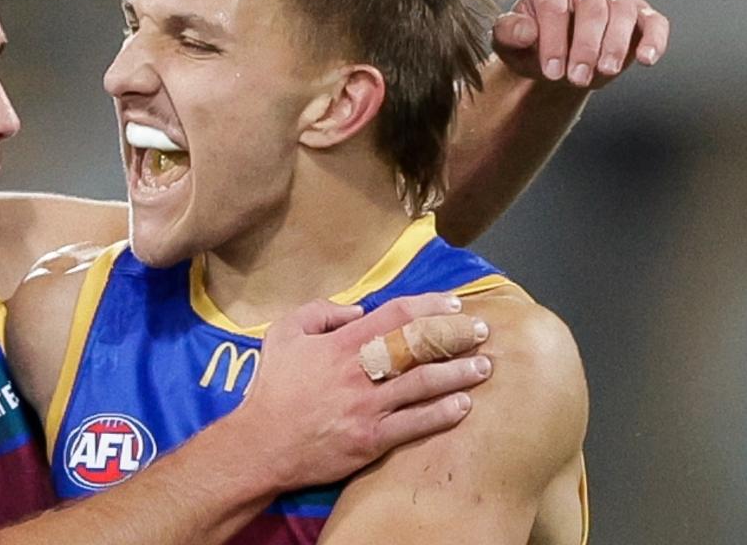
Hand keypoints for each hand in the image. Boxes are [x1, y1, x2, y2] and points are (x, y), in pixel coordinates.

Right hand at [236, 293, 490, 490]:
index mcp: (341, 343)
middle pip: (419, 347)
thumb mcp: (283, 333)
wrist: (262, 443)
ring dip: (459, 374)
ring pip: (424, 385)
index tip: (455, 303)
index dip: (430, 305)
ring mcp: (368, 406)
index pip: (396, 315)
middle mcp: (360, 371)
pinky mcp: (372, 439)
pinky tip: (464, 406)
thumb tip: (358, 309)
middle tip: (482, 332)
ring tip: (484, 367)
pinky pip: (415, 424)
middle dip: (455, 336)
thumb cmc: (272, 387)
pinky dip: (442, 414)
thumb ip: (319, 312)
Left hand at [492, 0, 669, 87]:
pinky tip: (646, 59)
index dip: (553, 40)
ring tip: (604, 71)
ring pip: (622, 10)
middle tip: (576, 78)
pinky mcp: (640, 15)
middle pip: (591, 6)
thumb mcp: (507, 44)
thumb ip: (509, 34)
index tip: (551, 70)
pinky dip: (654, 39)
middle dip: (584, 45)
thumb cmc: (529, 48)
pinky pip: (654, 21)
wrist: (554, 63)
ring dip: (614, 43)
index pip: (553, 5)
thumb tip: (526, 32)